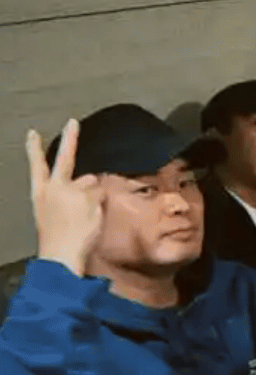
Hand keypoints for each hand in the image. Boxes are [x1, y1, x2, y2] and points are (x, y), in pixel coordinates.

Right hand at [27, 120, 103, 277]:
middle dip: (69, 138)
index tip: (33, 133)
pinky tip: (92, 218)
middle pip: (65, 159)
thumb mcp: (50, 214)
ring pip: (92, 184)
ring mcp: (73, 190)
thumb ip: (65, 196)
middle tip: (73, 122)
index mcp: (41, 193)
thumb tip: (88, 183)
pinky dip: (101, 204)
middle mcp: (56, 187)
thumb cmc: (57, 239)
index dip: (34, 149)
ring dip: (93, 196)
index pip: (36, 166)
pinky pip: (102, 195)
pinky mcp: (89, 196)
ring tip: (83, 217)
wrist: (61, 253)